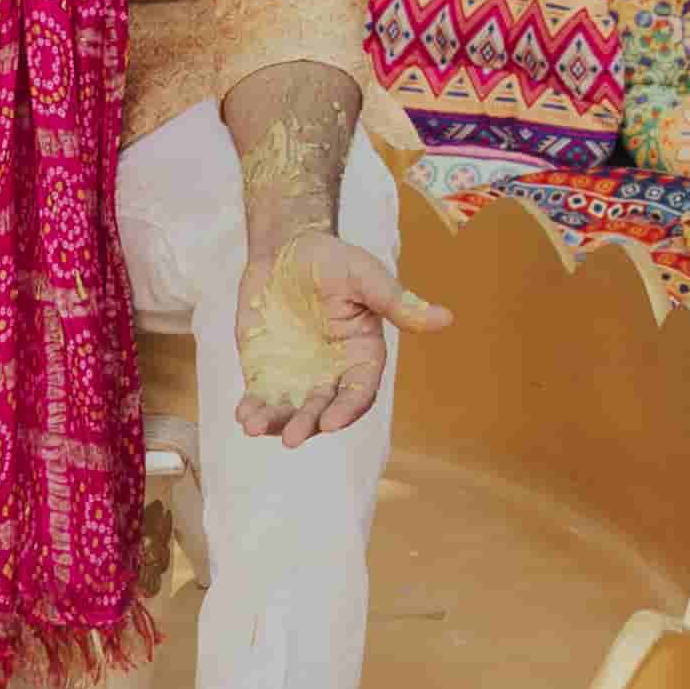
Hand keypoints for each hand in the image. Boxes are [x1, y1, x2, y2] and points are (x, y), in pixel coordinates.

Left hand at [236, 232, 444, 441]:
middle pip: (323, 409)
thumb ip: (397, 302)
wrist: (285, 250)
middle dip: (308, 424)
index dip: (347, 409)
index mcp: (362, 355)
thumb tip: (446, 319)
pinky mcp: (267, 372)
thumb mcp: (365, 276)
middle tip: (292, 439)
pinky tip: (244, 417)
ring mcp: (298, 376)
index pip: (359, 392)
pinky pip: (261, 398)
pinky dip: (253, 410)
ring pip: (290, 410)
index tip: (330, 422)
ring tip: (255, 428)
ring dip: (276, 424)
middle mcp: (332, 373)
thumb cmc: (332, 260)